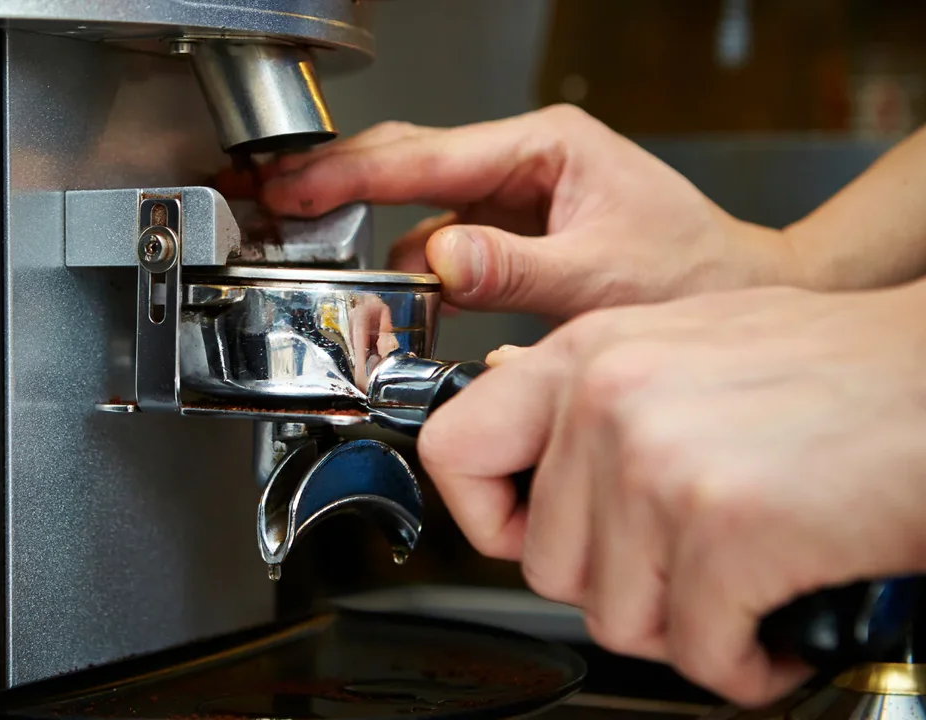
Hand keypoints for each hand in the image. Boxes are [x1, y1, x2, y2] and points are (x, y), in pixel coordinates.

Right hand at [259, 106, 805, 317]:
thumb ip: (515, 270)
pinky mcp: (512, 231)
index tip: (291, 186)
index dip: (349, 174)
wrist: (735, 292)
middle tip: (270, 197)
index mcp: (544, 146)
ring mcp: (514, 194)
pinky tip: (388, 285)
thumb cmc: (691, 273)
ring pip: (417, 200)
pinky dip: (408, 262)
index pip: (426, 154)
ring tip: (309, 242)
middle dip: (337, 179)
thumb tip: (438, 258)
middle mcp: (523, 160)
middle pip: (407, 158)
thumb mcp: (602, 274)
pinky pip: (442, 239)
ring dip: (367, 226)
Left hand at [417, 281, 925, 705]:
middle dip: (622, 586)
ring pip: (615, 618)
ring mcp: (658, 463)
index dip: (486, 517)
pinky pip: (699, 653)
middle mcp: (607, 402)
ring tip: (745, 583)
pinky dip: (746, 661)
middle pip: (547, 564)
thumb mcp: (687, 348)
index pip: (454, 449)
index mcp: (588, 355)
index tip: (523, 534)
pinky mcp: (724, 526)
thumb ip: (599, 401)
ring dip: (686, 625)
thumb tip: (534, 454)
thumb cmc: (842, 370)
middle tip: (691, 566)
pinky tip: (781, 623)